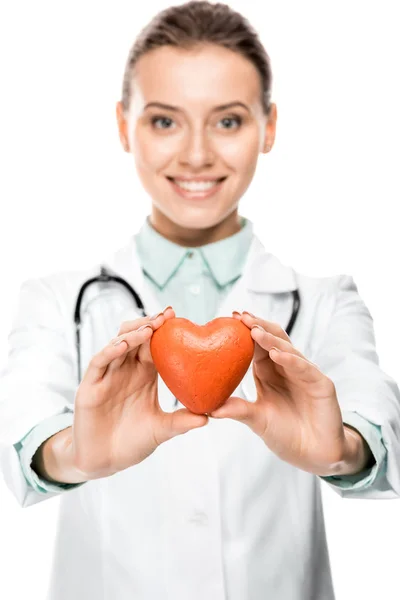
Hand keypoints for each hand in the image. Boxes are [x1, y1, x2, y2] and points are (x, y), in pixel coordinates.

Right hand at [69, 308, 207, 480]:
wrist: (104, 462)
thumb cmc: (131, 442)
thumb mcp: (160, 430)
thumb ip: (181, 421)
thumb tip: (208, 417)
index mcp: (144, 374)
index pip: (154, 345)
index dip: (165, 331)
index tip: (179, 319)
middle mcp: (125, 370)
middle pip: (135, 337)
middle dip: (150, 324)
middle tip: (167, 316)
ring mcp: (107, 376)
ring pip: (117, 344)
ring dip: (133, 333)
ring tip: (150, 328)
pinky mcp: (90, 386)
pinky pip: (99, 362)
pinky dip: (110, 351)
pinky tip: (124, 345)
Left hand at [210, 311, 364, 475]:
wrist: (313, 455)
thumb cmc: (285, 434)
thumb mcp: (257, 419)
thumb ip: (237, 409)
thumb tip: (209, 408)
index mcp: (269, 372)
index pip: (257, 345)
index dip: (246, 331)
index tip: (231, 318)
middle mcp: (287, 368)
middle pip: (273, 339)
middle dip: (257, 326)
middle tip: (241, 317)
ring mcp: (305, 374)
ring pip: (288, 349)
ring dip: (270, 339)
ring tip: (254, 331)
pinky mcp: (321, 384)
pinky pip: (304, 368)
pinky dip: (290, 359)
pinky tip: (276, 354)